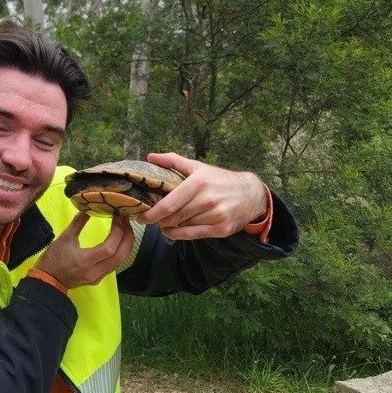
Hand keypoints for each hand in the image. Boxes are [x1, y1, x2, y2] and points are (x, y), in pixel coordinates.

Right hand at [35, 212, 134, 288]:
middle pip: (121, 255)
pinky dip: (121, 251)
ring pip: (121, 261)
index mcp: (85, 261)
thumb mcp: (64, 238)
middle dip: (127, 236)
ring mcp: (99, 277)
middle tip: (126, 220)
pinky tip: (119, 240)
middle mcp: (96, 271)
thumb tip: (87, 208)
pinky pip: (116, 264)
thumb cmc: (53, 259)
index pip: (109, 248)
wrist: (48, 281)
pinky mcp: (99, 278)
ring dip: (126, 243)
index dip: (118, 231)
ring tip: (125, 227)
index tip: (118, 217)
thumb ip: (78, 223)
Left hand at [136, 152, 267, 239]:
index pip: (169, 204)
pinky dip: (179, 235)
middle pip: (174, 218)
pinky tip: (171, 232)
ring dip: (169, 227)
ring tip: (162, 223)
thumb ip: (173, 161)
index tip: (141, 217)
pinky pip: (194, 235)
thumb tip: (150, 156)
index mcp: (198, 182)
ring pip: (183, 226)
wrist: (250, 193)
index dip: (152, 214)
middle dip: (159, 221)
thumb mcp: (197, 167)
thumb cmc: (219, 179)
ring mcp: (216, 215)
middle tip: (150, 220)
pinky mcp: (221, 228)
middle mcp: (207, 199)